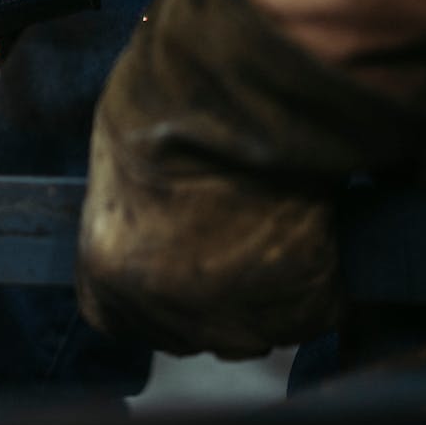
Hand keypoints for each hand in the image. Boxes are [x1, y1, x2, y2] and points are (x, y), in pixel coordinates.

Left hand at [76, 0, 420, 357]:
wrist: (246, 93)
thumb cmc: (169, 109)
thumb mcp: (114, 165)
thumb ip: (124, 221)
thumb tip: (140, 228)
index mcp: (108, 274)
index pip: (115, 320)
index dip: (142, 296)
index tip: (166, 267)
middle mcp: (170, 311)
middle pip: (187, 331)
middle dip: (204, 295)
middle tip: (227, 236)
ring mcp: (243, 317)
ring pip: (254, 327)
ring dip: (262, 293)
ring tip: (269, 227)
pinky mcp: (308, 306)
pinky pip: (313, 309)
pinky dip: (317, 280)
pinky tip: (310, 231)